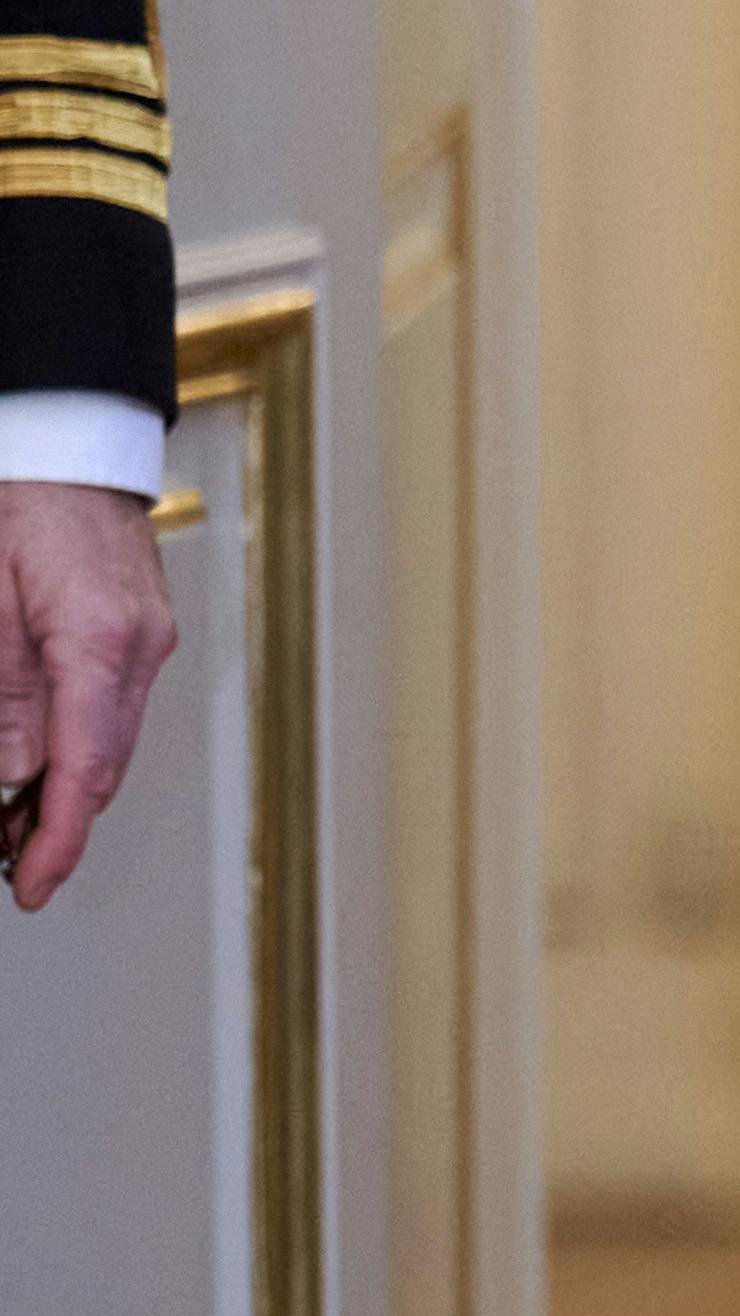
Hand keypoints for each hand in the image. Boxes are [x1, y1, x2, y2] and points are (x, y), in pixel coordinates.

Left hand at [0, 479, 174, 914]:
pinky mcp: (140, 628)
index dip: (57, 840)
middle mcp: (139, 646)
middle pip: (102, 764)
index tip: (31, 886)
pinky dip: (75, 741)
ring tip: (9, 817)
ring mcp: (148, 638)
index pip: (85, 768)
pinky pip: (109, 706)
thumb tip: (11, 774)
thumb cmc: (20, 491)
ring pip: (107, 740)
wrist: (69, 429)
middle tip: (5, 861)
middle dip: (52, 823)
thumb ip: (3, 688)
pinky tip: (37, 754)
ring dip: (61, 784)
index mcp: (98, 638)